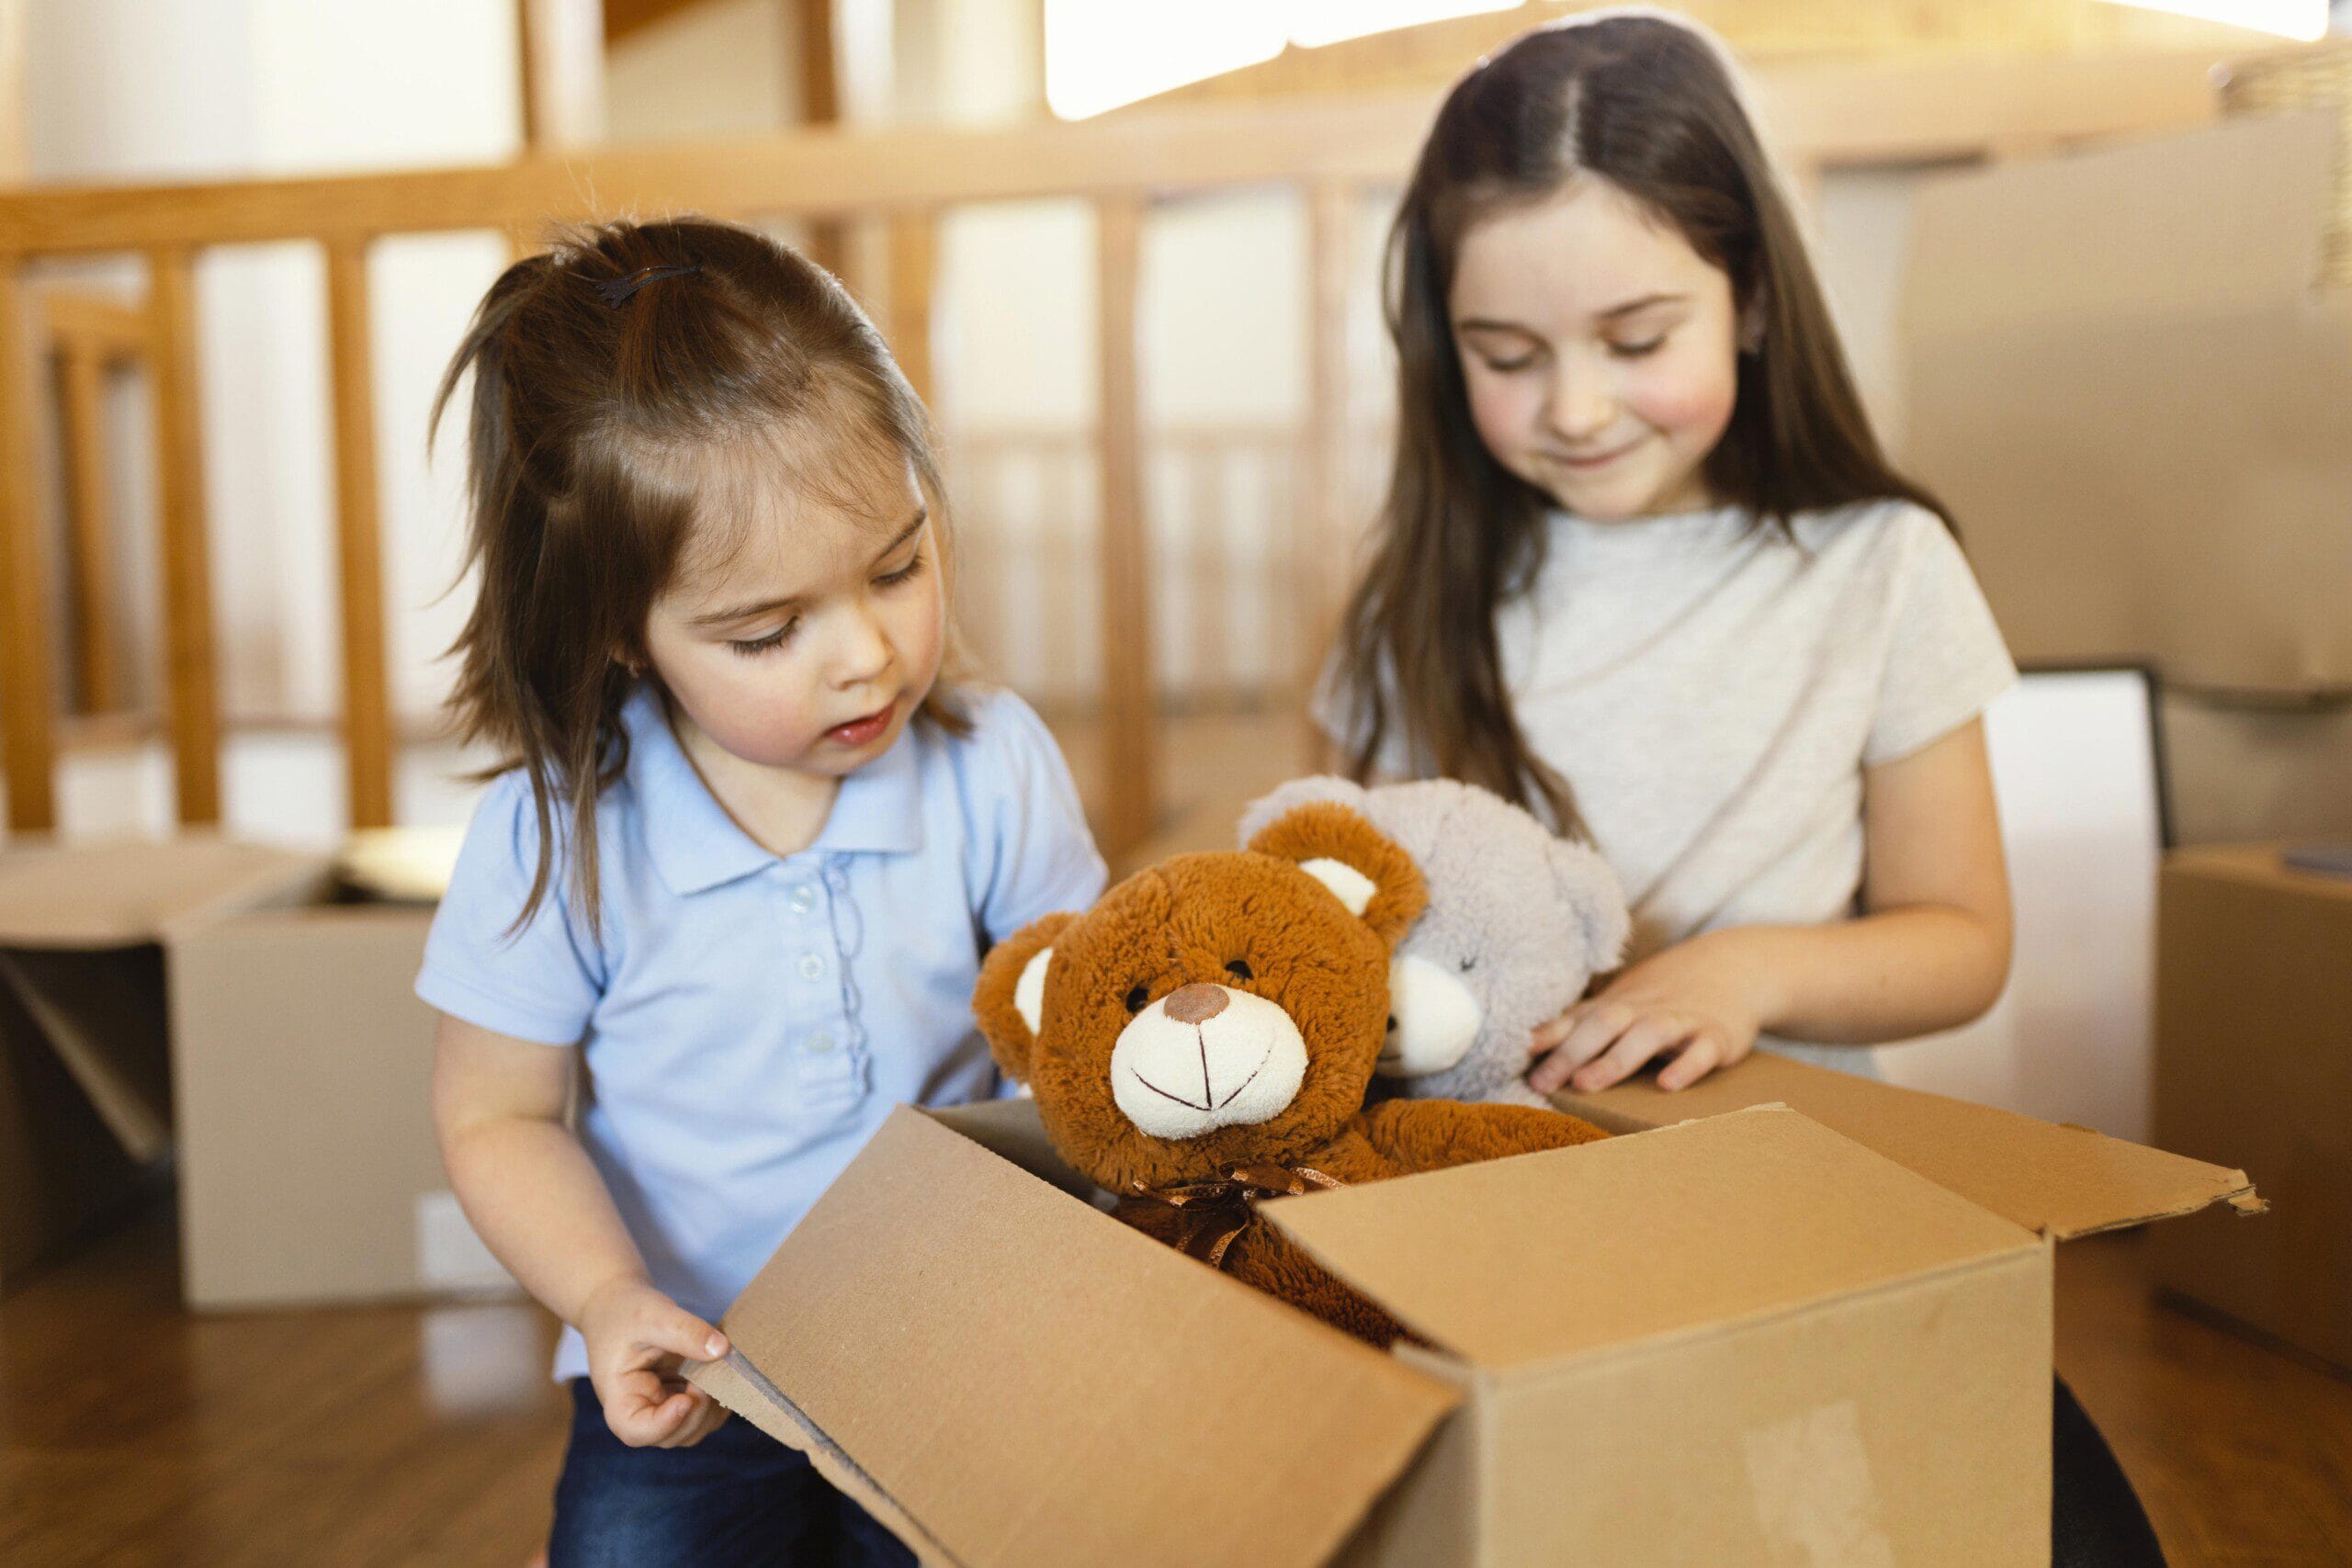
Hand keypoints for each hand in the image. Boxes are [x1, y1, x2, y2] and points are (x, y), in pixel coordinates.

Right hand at [577, 1274, 732, 1448]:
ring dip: (711, 1409)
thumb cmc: (625, 1312)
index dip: (664, 1425)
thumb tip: (722, 1351)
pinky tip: (723, 1375)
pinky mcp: (678, 1398)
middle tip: (708, 1376)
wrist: (617, 1306)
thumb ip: (684, 1332)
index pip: (636, 1431)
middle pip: (671, 1436)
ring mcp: (661, 1408)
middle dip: (696, 1412)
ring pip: (692, 1430)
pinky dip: (719, 1401)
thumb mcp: (652, 1315)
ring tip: (716, 1372)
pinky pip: (704, 1415)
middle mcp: (640, 1410)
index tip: (686, 1398)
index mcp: (620, 1397)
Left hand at [1526, 930, 1774, 1095]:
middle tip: (1542, 1082)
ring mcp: (1680, 1020)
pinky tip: (1667, 1085)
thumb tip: (1523, 1046)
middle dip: (1571, 1052)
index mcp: (1616, 1007)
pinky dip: (1686, 1066)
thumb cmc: (1662, 997)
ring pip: (1647, 1035)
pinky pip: (1702, 1050)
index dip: (1544, 1037)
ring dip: (1615, 1058)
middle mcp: (1643, 1010)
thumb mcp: (1620, 1006)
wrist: (1735, 967)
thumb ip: (1578, 1026)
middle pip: (1603, 1024)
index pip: (1574, 1019)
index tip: (1511, 1053)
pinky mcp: (1717, 1036)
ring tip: (1587, 1083)